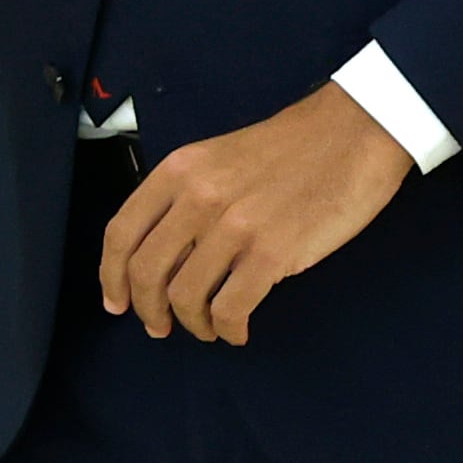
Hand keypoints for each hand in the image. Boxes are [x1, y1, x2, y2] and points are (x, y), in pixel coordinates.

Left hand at [97, 81, 415, 344]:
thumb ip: (186, 199)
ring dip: (193, 324)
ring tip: (209, 327)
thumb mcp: (218, 160)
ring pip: (186, 296)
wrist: (351, 133)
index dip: (111, 276)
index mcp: (178, 170)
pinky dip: (229, 328)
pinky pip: (230, 308)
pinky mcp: (270, 252)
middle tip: (160, 327)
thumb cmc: (289, 149)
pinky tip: (238, 329)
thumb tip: (165, 257)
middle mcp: (197, 197)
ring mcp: (233, 225)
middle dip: (148, 310)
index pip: (121, 232)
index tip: (116, 302)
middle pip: (147, 271)